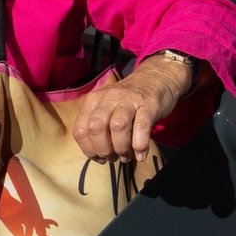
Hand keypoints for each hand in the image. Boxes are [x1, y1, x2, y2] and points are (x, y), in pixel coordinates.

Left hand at [72, 57, 190, 164]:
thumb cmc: (127, 100)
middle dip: (103, 149)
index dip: (88, 149)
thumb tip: (99, 157)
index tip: (99, 157)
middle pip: (96, 127)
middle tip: (113, 157)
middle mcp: (108, 98)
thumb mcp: (107, 108)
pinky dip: (140, 144)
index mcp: (93, 101)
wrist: (155, 78)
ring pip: (117, 126)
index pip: (80, 129)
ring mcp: (129, 100)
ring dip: (121, 148)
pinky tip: (140, 154)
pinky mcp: (148, 105)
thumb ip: (99, 128)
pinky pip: (141, 126)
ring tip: (126, 156)